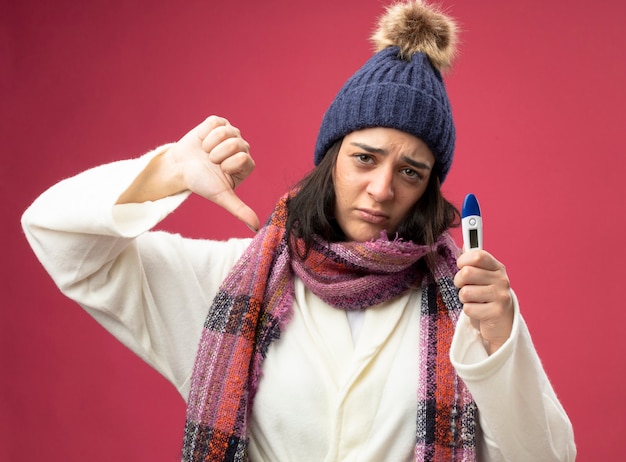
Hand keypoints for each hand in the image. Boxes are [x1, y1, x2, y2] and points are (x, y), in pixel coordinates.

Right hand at [168, 115, 259, 230]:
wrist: (181, 169)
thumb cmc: (202, 183)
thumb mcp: (222, 196)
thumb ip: (240, 210)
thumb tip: (256, 228)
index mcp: (246, 164)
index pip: (242, 158)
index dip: (226, 165)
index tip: (219, 171)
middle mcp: (242, 147)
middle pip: (235, 143)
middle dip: (217, 154)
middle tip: (211, 161)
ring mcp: (231, 133)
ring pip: (225, 131)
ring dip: (210, 144)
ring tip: (206, 152)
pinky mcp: (218, 122)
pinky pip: (215, 122)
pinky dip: (204, 132)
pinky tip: (202, 141)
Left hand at [454, 249, 513, 354]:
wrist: (502, 324)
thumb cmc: (487, 297)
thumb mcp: (483, 276)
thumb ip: (474, 261)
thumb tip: (466, 244)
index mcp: (497, 267)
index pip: (477, 255)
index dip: (463, 260)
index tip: (461, 266)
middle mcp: (502, 280)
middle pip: (467, 273)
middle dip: (459, 281)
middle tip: (464, 286)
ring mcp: (501, 296)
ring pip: (465, 292)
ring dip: (464, 298)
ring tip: (473, 300)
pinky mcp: (497, 312)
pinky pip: (468, 308)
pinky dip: (469, 311)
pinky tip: (479, 311)